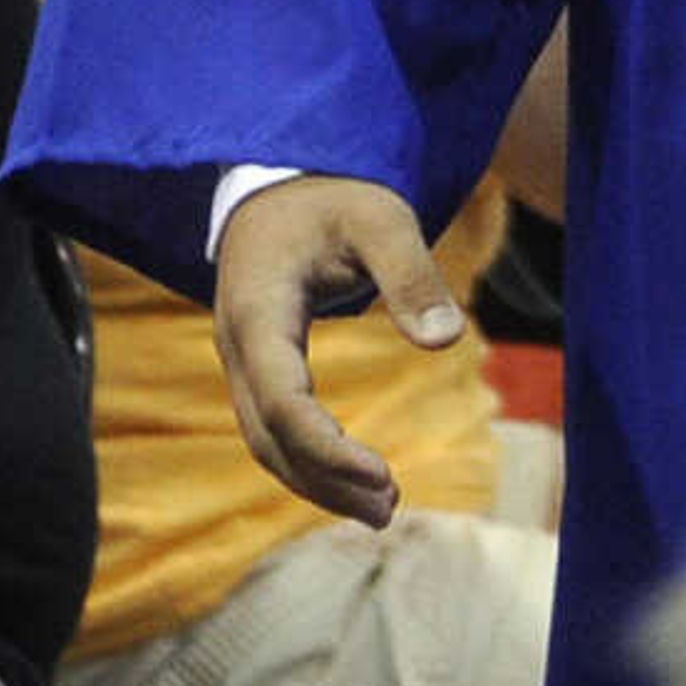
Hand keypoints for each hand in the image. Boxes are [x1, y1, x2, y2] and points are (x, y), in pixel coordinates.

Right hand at [212, 174, 459, 527]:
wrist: (286, 177)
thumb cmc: (337, 194)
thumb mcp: (383, 220)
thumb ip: (413, 277)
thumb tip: (448, 342)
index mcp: (258, 313)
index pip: (281, 402)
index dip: (327, 449)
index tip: (383, 476)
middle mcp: (237, 345)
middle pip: (268, 437)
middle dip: (324, 479)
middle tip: (391, 507)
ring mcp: (240, 358)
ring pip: (265, 440)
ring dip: (317, 480)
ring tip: (383, 508)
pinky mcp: (257, 364)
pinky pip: (273, 426)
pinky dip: (310, 458)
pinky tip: (357, 476)